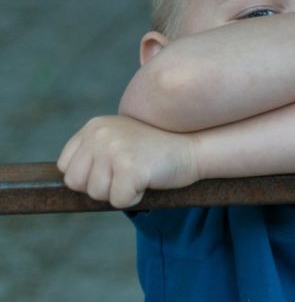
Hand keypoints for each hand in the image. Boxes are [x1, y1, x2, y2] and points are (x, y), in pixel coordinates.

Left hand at [57, 116, 198, 208]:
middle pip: (76, 183)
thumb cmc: (157, 151)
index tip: (115, 168)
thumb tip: (71, 182)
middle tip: (129, 173)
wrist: (194, 147)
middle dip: (102, 187)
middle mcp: (100, 135)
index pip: (67, 167)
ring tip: (141, 173)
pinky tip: (150, 179)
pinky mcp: (130, 168)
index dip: (90, 176)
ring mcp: (114, 150)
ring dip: (120, 192)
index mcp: (94, 127)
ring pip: (97, 194)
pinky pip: (119, 201)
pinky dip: (135, 198)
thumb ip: (94, 152)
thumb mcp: (119, 140)